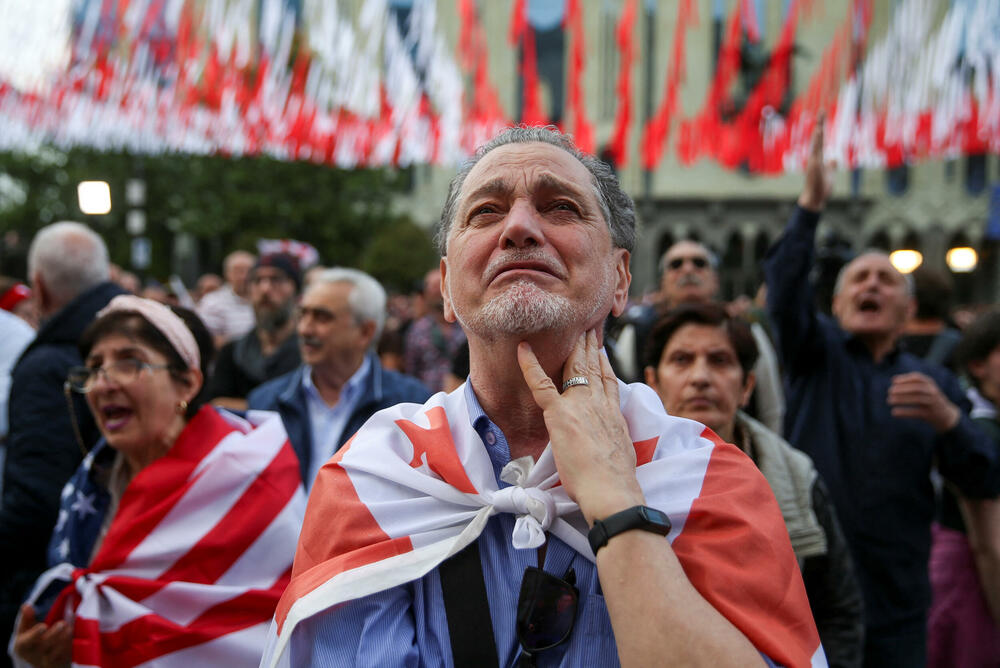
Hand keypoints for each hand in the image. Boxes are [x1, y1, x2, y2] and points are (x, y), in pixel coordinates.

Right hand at [12, 603, 72, 667]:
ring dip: (63, 640)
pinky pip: (64, 657)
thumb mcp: (26, 631)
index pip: (26, 642)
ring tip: (70, 628)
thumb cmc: (33, 641)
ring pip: (54, 653)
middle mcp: (34, 655)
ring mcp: (46, 661)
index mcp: (23, 646)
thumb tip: (26, 606)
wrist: (42, 661)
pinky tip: (74, 638)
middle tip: (62, 623)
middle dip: (53, 635)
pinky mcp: (59, 663)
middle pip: (43, 646)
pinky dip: (69, 647)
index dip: (34, 634)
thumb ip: (26, 618)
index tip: (43, 626)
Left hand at [517, 329, 644, 524]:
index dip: (603, 361)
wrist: (611, 490)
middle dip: (588, 344)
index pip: (607, 380)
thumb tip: (606, 445)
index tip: (599, 348)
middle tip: (585, 325)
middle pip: (592, 366)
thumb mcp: (620, 453)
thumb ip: (610, 441)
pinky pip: (540, 384)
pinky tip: (522, 349)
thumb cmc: (615, 482)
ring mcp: (579, 405)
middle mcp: (598, 402)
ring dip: (571, 344)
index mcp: (613, 412)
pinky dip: (530, 365)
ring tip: (568, 326)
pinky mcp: (560, 414)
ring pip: (573, 367)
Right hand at [797, 115, 832, 211]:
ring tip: (820, 117)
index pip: (821, 140)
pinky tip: (819, 132)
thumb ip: (831, 165)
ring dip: (818, 129)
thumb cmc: (821, 188)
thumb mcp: (829, 174)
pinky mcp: (814, 164)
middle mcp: (814, 157)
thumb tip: (834, 159)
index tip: (822, 117)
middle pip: (818, 138)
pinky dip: (817, 140)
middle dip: (820, 124)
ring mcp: (813, 160)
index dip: (822, 129)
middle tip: (822, 111)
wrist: (815, 199)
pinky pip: (816, 150)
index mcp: (818, 158)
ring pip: (816, 142)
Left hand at [887, 372, 960, 432]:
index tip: (893, 381)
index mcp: (930, 384)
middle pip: (917, 388)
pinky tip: (894, 412)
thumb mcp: (924, 389)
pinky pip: (917, 412)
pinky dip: (905, 412)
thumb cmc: (930, 400)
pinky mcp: (931, 414)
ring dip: (902, 399)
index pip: (918, 378)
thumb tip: (893, 380)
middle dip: (902, 389)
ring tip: (889, 400)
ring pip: (917, 399)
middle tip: (889, 391)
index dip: (905, 378)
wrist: (947, 416)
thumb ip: (912, 384)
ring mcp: (933, 403)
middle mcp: (933, 392)